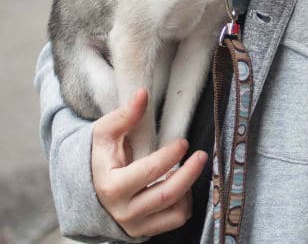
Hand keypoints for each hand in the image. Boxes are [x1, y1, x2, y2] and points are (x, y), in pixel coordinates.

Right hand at [91, 89, 206, 237]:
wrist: (89, 188)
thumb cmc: (100, 156)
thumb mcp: (105, 132)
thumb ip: (124, 115)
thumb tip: (143, 93)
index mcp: (111, 186)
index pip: (148, 172)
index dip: (169, 156)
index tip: (184, 142)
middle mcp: (123, 211)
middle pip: (167, 195)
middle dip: (189, 174)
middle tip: (201, 156)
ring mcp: (134, 225)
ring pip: (175, 213)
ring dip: (188, 189)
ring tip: (189, 169)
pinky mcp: (144, 231)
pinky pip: (175, 221)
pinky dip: (185, 203)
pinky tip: (182, 185)